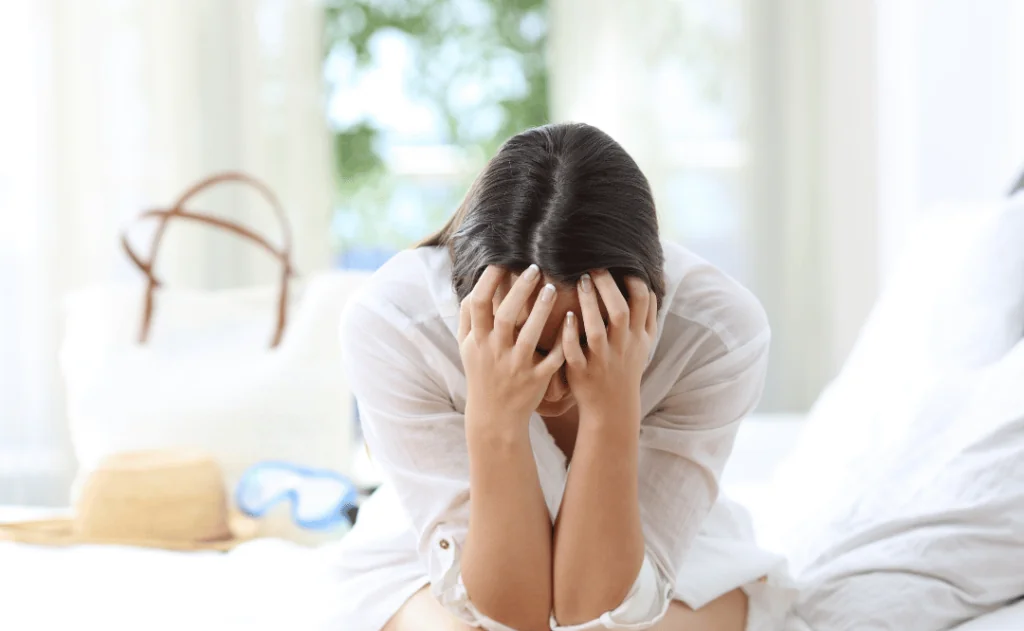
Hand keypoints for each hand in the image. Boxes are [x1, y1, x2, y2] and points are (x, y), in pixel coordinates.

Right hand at [459, 265, 565, 430]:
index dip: (489, 280)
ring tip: (553, 288)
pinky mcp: (536, 379)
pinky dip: (562, 340)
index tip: (504, 261)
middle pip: (506, 315)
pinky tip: (572, 320)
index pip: (478, 303)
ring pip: (529, 334)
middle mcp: (495, 352)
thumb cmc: (482, 375)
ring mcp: (516, 366)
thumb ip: (467, 318)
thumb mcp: (467, 348)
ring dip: (541, 309)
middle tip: (536, 268)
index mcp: (477, 341)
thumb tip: (473, 288)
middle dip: (520, 289)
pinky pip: (551, 357)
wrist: (495, 417)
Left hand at [562, 271, 656, 424]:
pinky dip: (570, 335)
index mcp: (637, 336)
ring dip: (588, 304)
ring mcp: (601, 359)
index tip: (619, 262)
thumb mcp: (644, 344)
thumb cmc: (626, 367)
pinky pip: (574, 352)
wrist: (612, 408)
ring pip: (596, 330)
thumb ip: (647, 316)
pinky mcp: (581, 371)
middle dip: (607, 287)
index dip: (632, 279)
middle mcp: (622, 346)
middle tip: (593, 267)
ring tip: (580, 281)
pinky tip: (566, 317)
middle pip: (619, 311)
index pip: (642, 301)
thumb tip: (652, 284)